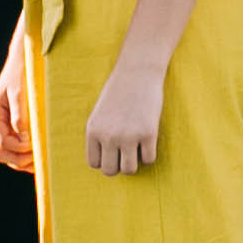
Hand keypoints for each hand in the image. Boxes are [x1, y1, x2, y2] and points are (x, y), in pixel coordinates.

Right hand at [0, 62, 32, 172]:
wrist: (22, 60)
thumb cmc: (22, 73)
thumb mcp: (21, 91)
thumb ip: (20, 115)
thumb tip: (23, 138)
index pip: (2, 142)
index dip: (19, 148)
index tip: (36, 144)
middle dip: (18, 160)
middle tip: (38, 160)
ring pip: (3, 154)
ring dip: (19, 161)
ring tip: (38, 162)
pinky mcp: (6, 127)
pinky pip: (10, 148)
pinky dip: (21, 155)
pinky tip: (35, 156)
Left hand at [82, 59, 165, 175]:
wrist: (138, 72)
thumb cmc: (119, 92)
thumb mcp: (100, 114)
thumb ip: (100, 136)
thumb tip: (108, 161)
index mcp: (93, 131)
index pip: (94, 164)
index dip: (105, 159)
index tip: (113, 150)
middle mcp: (108, 136)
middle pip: (110, 171)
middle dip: (119, 165)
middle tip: (126, 152)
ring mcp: (128, 136)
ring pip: (129, 170)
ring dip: (134, 163)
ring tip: (137, 149)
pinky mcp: (148, 133)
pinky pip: (149, 159)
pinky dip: (149, 154)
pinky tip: (149, 140)